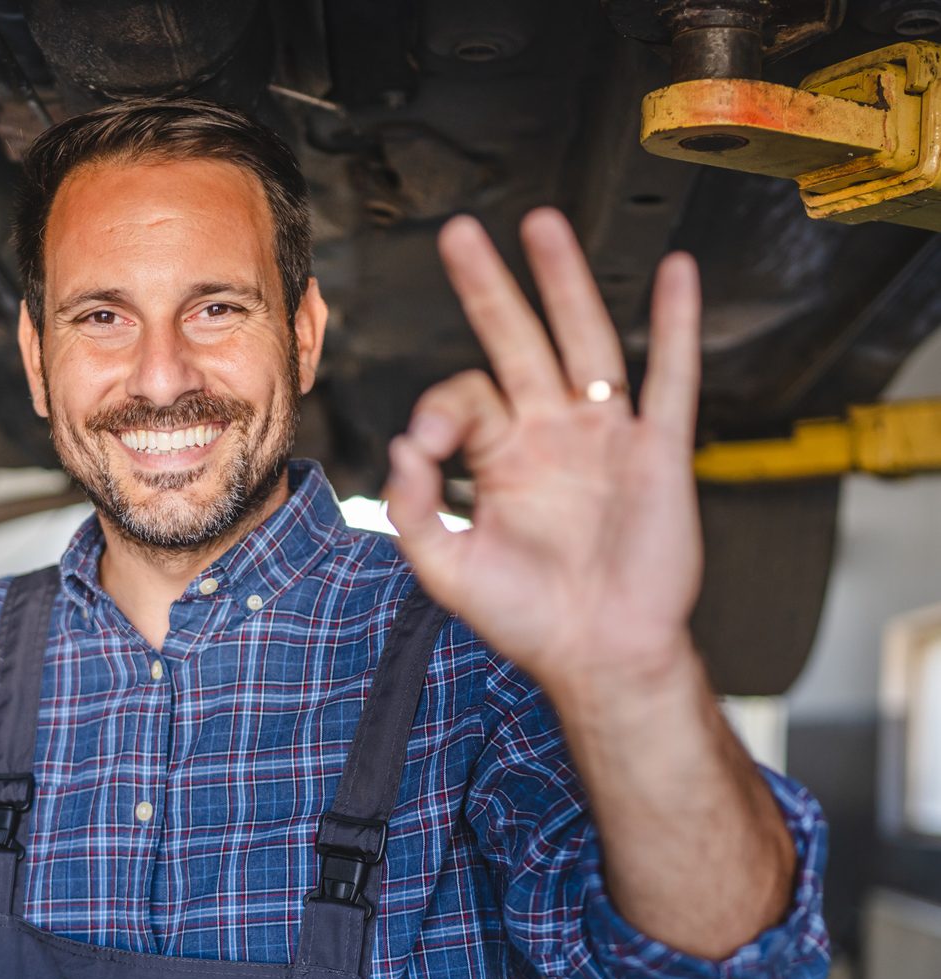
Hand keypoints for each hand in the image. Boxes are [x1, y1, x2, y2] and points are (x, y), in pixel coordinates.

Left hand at [384, 208, 703, 699]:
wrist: (598, 655)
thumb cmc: (528, 619)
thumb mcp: (448, 570)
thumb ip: (415, 510)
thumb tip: (399, 449)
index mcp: (501, 459)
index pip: (465, 397)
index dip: (440, 409)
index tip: (427, 445)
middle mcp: (550, 436)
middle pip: (517, 341)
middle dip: (490, 287)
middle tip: (461, 235)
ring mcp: (605, 438)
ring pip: (586, 342)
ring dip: (566, 283)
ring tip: (543, 227)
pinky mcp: (659, 453)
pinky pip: (671, 380)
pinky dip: (675, 327)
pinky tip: (675, 274)